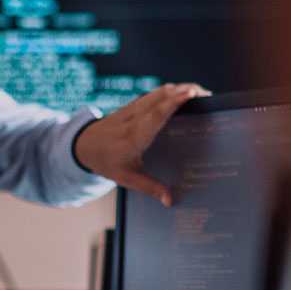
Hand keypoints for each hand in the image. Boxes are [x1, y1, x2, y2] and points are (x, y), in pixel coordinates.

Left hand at [73, 83, 210, 205]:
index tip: (191, 93)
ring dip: (179, 88)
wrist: (83, 146)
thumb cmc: (106, 162)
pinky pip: (154, 94)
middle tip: (207, 95)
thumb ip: (149, 187)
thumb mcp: (126, 178)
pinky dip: (170, 91)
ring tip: (200, 94)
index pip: (156, 115)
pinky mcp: (133, 105)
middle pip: (161, 97)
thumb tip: (169, 200)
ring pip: (158, 92)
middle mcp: (134, 119)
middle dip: (185, 91)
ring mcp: (133, 109)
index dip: (173, 103)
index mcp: (134, 137)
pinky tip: (183, 94)